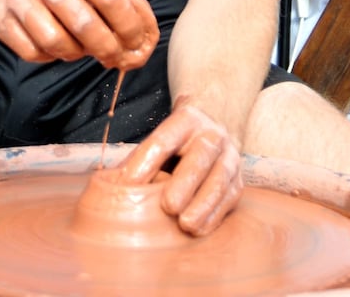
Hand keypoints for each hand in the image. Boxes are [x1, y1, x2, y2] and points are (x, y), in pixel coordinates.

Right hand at [0, 0, 158, 69]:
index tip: (136, 38)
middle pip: (84, 24)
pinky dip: (50, 56)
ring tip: (83, 49)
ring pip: (57, 42)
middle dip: (107, 47)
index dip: (127, 22)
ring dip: (77, 53)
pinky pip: (32, 52)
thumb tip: (135, 26)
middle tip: (115, 55)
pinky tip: (56, 47)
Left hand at [118, 102, 242, 235]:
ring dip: (203, 203)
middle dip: (185, 182)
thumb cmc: (176, 141)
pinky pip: (230, 197)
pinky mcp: (239, 180)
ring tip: (185, 224)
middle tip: (168, 206)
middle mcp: (212, 134)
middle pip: (200, 155)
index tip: (129, 184)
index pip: (165, 138)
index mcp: (187, 118)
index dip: (146, 161)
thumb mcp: (160, 138)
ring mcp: (230, 156)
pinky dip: (215, 215)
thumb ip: (140, 159)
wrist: (212, 129)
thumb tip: (110, 186)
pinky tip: (199, 229)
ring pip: (220, 178)